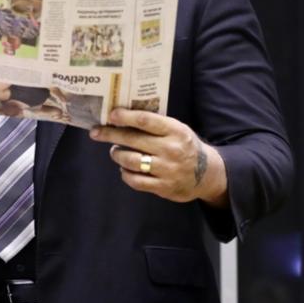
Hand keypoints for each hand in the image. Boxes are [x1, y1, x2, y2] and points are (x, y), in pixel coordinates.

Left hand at [90, 108, 227, 205]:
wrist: (207, 174)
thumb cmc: (185, 146)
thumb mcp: (177, 129)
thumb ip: (156, 124)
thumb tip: (123, 116)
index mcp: (175, 130)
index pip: (146, 120)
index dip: (126, 117)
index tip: (111, 115)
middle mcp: (171, 149)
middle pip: (133, 139)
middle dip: (110, 134)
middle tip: (96, 132)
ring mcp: (167, 169)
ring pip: (131, 161)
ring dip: (117, 154)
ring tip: (114, 151)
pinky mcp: (163, 187)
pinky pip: (136, 181)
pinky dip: (125, 174)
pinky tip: (124, 169)